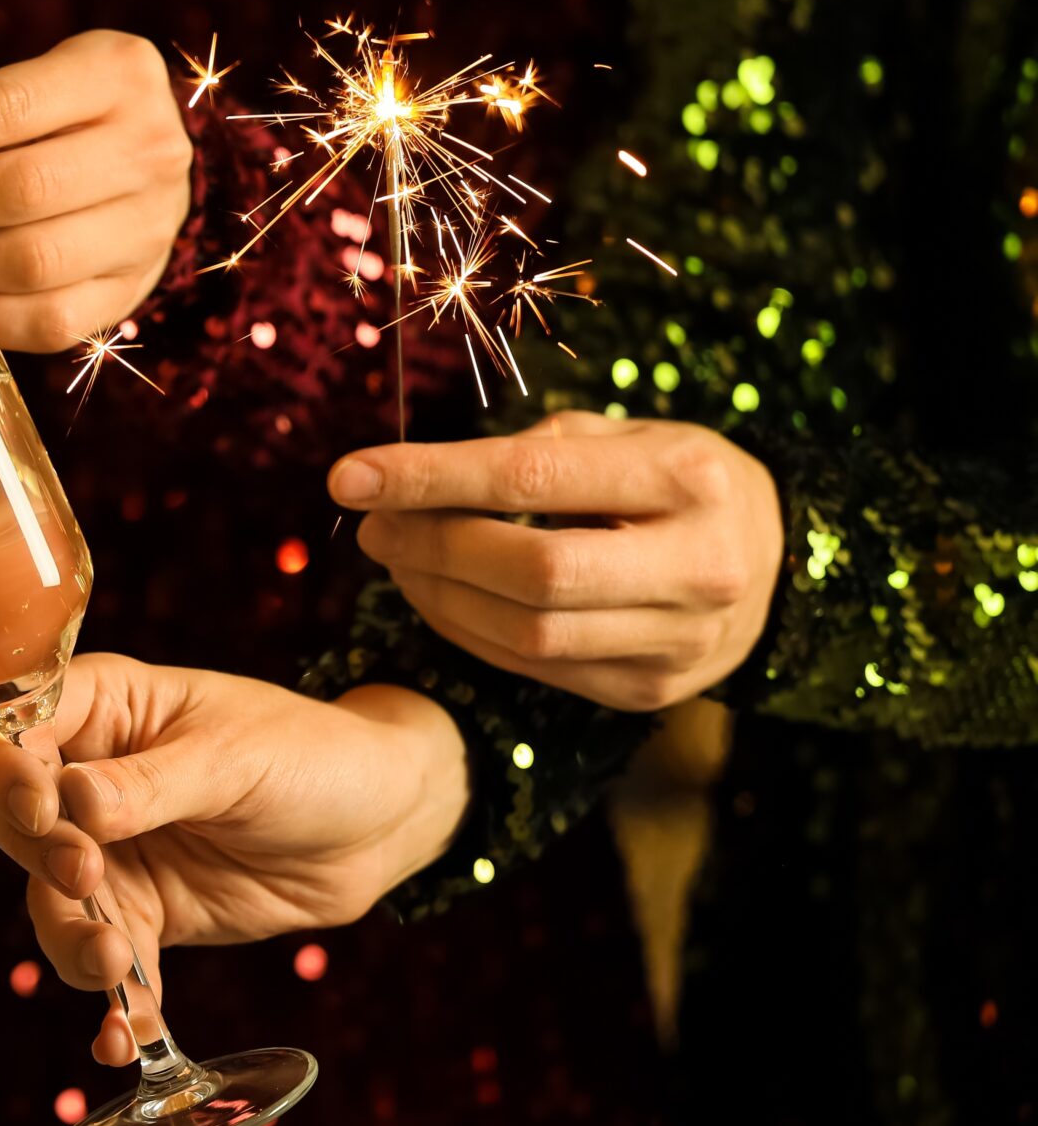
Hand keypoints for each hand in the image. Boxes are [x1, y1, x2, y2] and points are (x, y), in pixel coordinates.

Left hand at [0, 29, 191, 350]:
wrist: (151, 160)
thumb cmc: (67, 116)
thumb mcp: (34, 82)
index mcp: (117, 74)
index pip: (8, 107)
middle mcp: (149, 149)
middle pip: (21, 188)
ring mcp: (151, 226)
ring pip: (33, 260)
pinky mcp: (133, 288)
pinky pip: (50, 319)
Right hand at [0, 653, 467, 1063]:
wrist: (381, 827)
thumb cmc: (312, 756)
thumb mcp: (235, 759)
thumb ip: (151, 785)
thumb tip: (72, 802)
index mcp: (102, 707)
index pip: (14, 728)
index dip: (10, 769)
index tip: (42, 812)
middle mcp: (85, 777)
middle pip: (11, 817)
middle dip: (38, 855)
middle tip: (86, 878)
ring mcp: (108, 851)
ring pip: (48, 900)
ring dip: (69, 939)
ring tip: (112, 967)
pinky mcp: (140, 916)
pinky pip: (106, 963)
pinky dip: (113, 1005)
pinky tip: (126, 1040)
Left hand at [330, 412, 783, 710]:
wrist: (777, 560)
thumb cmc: (677, 479)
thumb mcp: (628, 435)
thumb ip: (538, 450)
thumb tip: (421, 479)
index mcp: (689, 480)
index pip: (533, 480)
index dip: (430, 478)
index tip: (349, 474)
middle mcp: (698, 567)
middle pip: (530, 572)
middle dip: (432, 547)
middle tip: (373, 523)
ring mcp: (680, 642)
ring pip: (527, 634)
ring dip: (437, 596)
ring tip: (396, 556)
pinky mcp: (651, 690)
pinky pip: (534, 670)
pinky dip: (468, 632)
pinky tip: (437, 596)